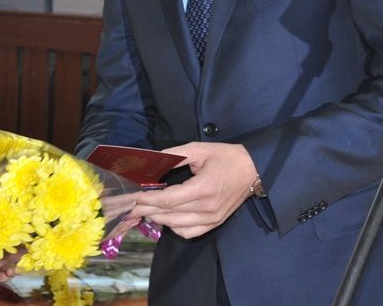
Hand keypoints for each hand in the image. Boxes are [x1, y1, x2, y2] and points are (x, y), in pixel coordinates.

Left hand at [131, 142, 256, 238]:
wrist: (253, 170)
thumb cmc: (226, 157)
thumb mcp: (200, 149)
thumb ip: (175, 155)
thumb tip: (153, 160)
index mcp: (203, 188)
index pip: (168, 199)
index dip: (148, 199)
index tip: (133, 195)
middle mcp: (207, 208)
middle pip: (169, 214)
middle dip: (146, 210)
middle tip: (129, 206)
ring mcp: (212, 219)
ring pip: (176, 226)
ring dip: (157, 219)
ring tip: (144, 210)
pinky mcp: (215, 223)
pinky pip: (189, 233)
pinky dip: (174, 228)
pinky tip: (166, 218)